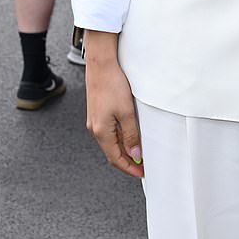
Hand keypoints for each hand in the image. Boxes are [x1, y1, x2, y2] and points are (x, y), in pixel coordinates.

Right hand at [84, 30, 143, 178]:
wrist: (101, 64)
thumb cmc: (112, 84)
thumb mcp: (126, 112)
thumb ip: (131, 135)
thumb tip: (135, 154)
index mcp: (101, 132)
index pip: (116, 159)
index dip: (130, 168)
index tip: (142, 173)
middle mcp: (95, 129)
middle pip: (112, 152)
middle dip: (128, 161)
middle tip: (143, 165)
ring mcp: (95, 120)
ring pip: (111, 142)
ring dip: (124, 149)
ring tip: (139, 152)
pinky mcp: (98, 112)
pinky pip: (109, 132)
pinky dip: (120, 138)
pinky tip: (129, 135)